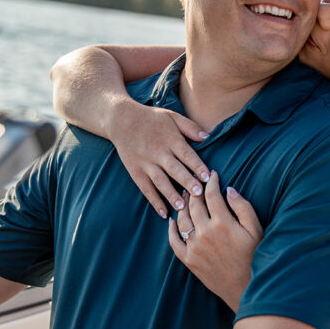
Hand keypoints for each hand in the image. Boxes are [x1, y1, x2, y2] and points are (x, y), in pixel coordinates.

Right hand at [108, 99, 210, 217]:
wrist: (121, 120)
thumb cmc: (151, 118)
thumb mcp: (172, 116)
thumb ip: (190, 127)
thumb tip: (208, 137)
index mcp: (170, 139)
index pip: (186, 154)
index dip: (197, 165)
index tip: (208, 176)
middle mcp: (157, 152)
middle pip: (174, 169)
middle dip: (187, 182)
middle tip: (199, 194)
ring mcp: (145, 163)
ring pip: (160, 181)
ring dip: (171, 195)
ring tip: (182, 208)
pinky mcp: (136, 171)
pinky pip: (146, 188)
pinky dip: (154, 201)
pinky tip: (163, 212)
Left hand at [168, 172, 263, 310]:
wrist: (246, 289)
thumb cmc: (255, 257)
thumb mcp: (256, 230)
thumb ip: (243, 207)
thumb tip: (229, 189)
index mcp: (223, 223)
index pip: (211, 194)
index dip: (211, 182)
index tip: (213, 175)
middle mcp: (205, 233)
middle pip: (194, 204)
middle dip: (194, 190)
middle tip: (195, 182)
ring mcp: (194, 247)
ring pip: (182, 219)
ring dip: (182, 205)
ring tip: (186, 197)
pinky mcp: (189, 260)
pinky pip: (174, 241)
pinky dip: (171, 229)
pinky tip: (171, 220)